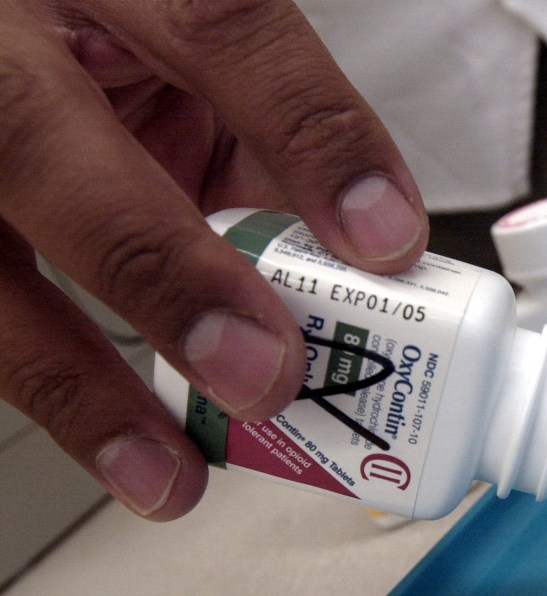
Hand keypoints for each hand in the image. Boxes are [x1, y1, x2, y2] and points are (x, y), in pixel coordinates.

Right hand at [0, 0, 427, 519]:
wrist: (5, 28)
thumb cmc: (102, 38)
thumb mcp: (184, 53)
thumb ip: (263, 134)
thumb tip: (357, 258)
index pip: (216, 23)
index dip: (308, 133)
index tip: (384, 240)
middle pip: (39, 138)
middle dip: (163, 270)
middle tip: (262, 373)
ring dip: (74, 381)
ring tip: (165, 475)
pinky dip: (41, 381)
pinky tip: (106, 446)